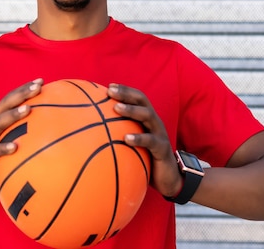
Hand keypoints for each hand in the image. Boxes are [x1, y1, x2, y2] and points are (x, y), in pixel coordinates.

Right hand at [0, 78, 42, 195]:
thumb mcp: (10, 140)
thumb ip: (24, 130)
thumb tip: (53, 126)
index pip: (11, 98)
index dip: (24, 88)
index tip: (41, 81)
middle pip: (5, 104)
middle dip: (21, 94)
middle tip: (37, 87)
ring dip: (13, 115)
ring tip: (28, 109)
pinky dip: (4, 148)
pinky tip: (16, 147)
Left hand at [107, 83, 181, 197]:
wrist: (168, 178)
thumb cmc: (146, 159)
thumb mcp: (134, 144)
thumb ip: (121, 135)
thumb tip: (96, 132)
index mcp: (147, 119)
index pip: (138, 98)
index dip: (125, 90)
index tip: (109, 86)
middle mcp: (154, 122)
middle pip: (142, 101)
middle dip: (126, 94)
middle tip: (110, 91)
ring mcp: (159, 134)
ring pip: (147, 116)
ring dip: (131, 110)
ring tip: (116, 108)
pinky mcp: (162, 148)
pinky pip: (151, 141)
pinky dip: (139, 138)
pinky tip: (126, 138)